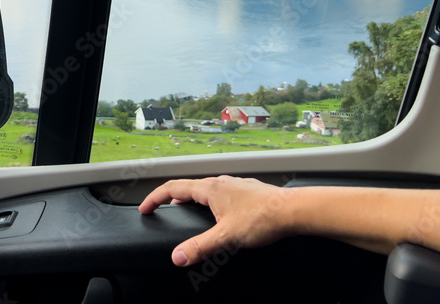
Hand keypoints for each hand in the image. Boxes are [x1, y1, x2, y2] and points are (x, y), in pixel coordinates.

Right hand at [139, 175, 292, 266]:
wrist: (294, 210)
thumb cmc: (263, 218)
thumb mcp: (227, 237)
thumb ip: (200, 247)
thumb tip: (178, 256)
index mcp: (210, 188)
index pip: (173, 188)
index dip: (155, 198)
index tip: (145, 207)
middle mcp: (221, 182)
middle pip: (188, 187)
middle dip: (172, 199)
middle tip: (164, 211)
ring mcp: (235, 184)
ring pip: (207, 189)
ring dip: (193, 199)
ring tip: (190, 213)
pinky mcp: (248, 191)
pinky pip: (223, 193)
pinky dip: (212, 202)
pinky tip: (222, 215)